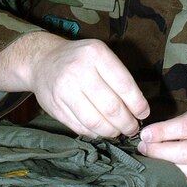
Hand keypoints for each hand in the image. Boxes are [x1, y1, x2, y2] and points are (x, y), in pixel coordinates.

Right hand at [24, 35, 149, 138]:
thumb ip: (118, 76)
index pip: (124, 85)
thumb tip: (138, 108)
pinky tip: (100, 129)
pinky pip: (81, 127)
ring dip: (112, 131)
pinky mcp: (56, 107)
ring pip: (96, 121)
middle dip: (127, 123)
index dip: (138, 104)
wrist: (43, 60)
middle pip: (111, 107)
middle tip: (132, 128)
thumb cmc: (79, 59)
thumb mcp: (100, 54)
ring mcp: (65, 90)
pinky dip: (95, 132)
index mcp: (95, 54)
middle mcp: (79, 70)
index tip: (143, 113)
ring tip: (118, 131)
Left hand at [136, 105, 186, 186]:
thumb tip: (149, 136)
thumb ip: (176, 124)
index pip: (186, 127)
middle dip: (161, 152)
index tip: (146, 135)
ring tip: (158, 162)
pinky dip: (186, 181)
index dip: (163, 132)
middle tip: (145, 149)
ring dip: (171, 169)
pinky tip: (175, 174)